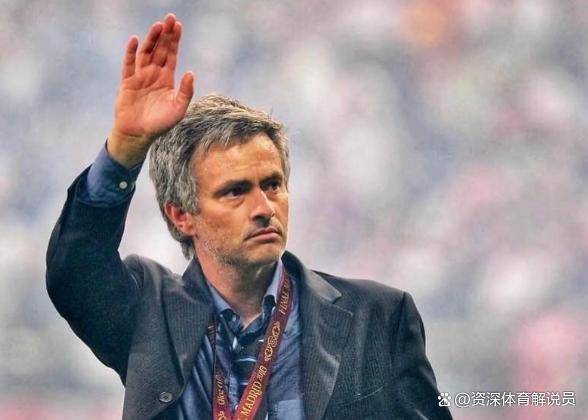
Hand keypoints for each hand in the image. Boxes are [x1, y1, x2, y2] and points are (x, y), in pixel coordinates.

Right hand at [108, 13, 194, 166]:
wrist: (138, 135)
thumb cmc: (160, 124)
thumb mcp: (178, 109)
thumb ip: (186, 92)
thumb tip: (191, 73)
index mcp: (167, 79)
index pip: (172, 55)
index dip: (174, 40)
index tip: (177, 25)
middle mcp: (153, 74)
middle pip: (160, 50)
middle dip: (165, 34)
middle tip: (169, 18)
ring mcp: (140, 77)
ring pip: (145, 53)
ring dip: (151, 39)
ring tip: (157, 26)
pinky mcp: (127, 82)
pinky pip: (128, 64)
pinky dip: (131, 52)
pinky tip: (134, 40)